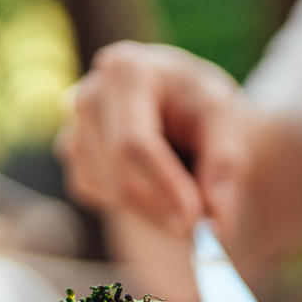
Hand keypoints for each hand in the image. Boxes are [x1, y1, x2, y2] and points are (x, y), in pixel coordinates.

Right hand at [55, 41, 252, 236]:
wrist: (182, 105)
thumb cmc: (204, 107)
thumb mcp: (228, 122)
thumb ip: (225, 167)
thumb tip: (216, 221)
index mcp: (127, 71)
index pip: (135, 142)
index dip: (165, 186)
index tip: (198, 220)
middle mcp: (90, 94)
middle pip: (118, 172)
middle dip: (162, 208)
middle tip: (202, 231)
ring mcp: (74, 125)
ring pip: (107, 190)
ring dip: (154, 210)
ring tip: (194, 198)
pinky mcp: (73, 155)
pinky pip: (98, 196)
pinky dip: (135, 205)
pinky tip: (161, 184)